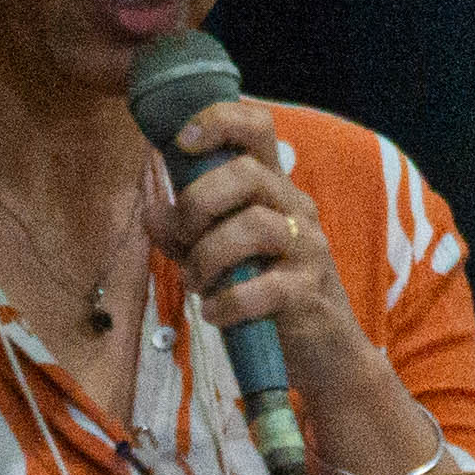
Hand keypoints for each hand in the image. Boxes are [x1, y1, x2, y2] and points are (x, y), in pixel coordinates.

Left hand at [152, 100, 429, 474]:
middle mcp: (295, 208)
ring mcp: (308, 248)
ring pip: (255, 227)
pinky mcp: (309, 291)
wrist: (323, 354)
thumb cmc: (265, 297)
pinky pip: (265, 288)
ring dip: (209, 257)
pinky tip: (216, 314)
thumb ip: (183, 234)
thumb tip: (151, 211)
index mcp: (272, 189)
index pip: (257, 127)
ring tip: (196, 283)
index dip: (219, 120)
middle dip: (199, 203)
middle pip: (248, 173)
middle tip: (184, 239)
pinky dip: (228, 303)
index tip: (181, 141)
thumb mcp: (217, 259)